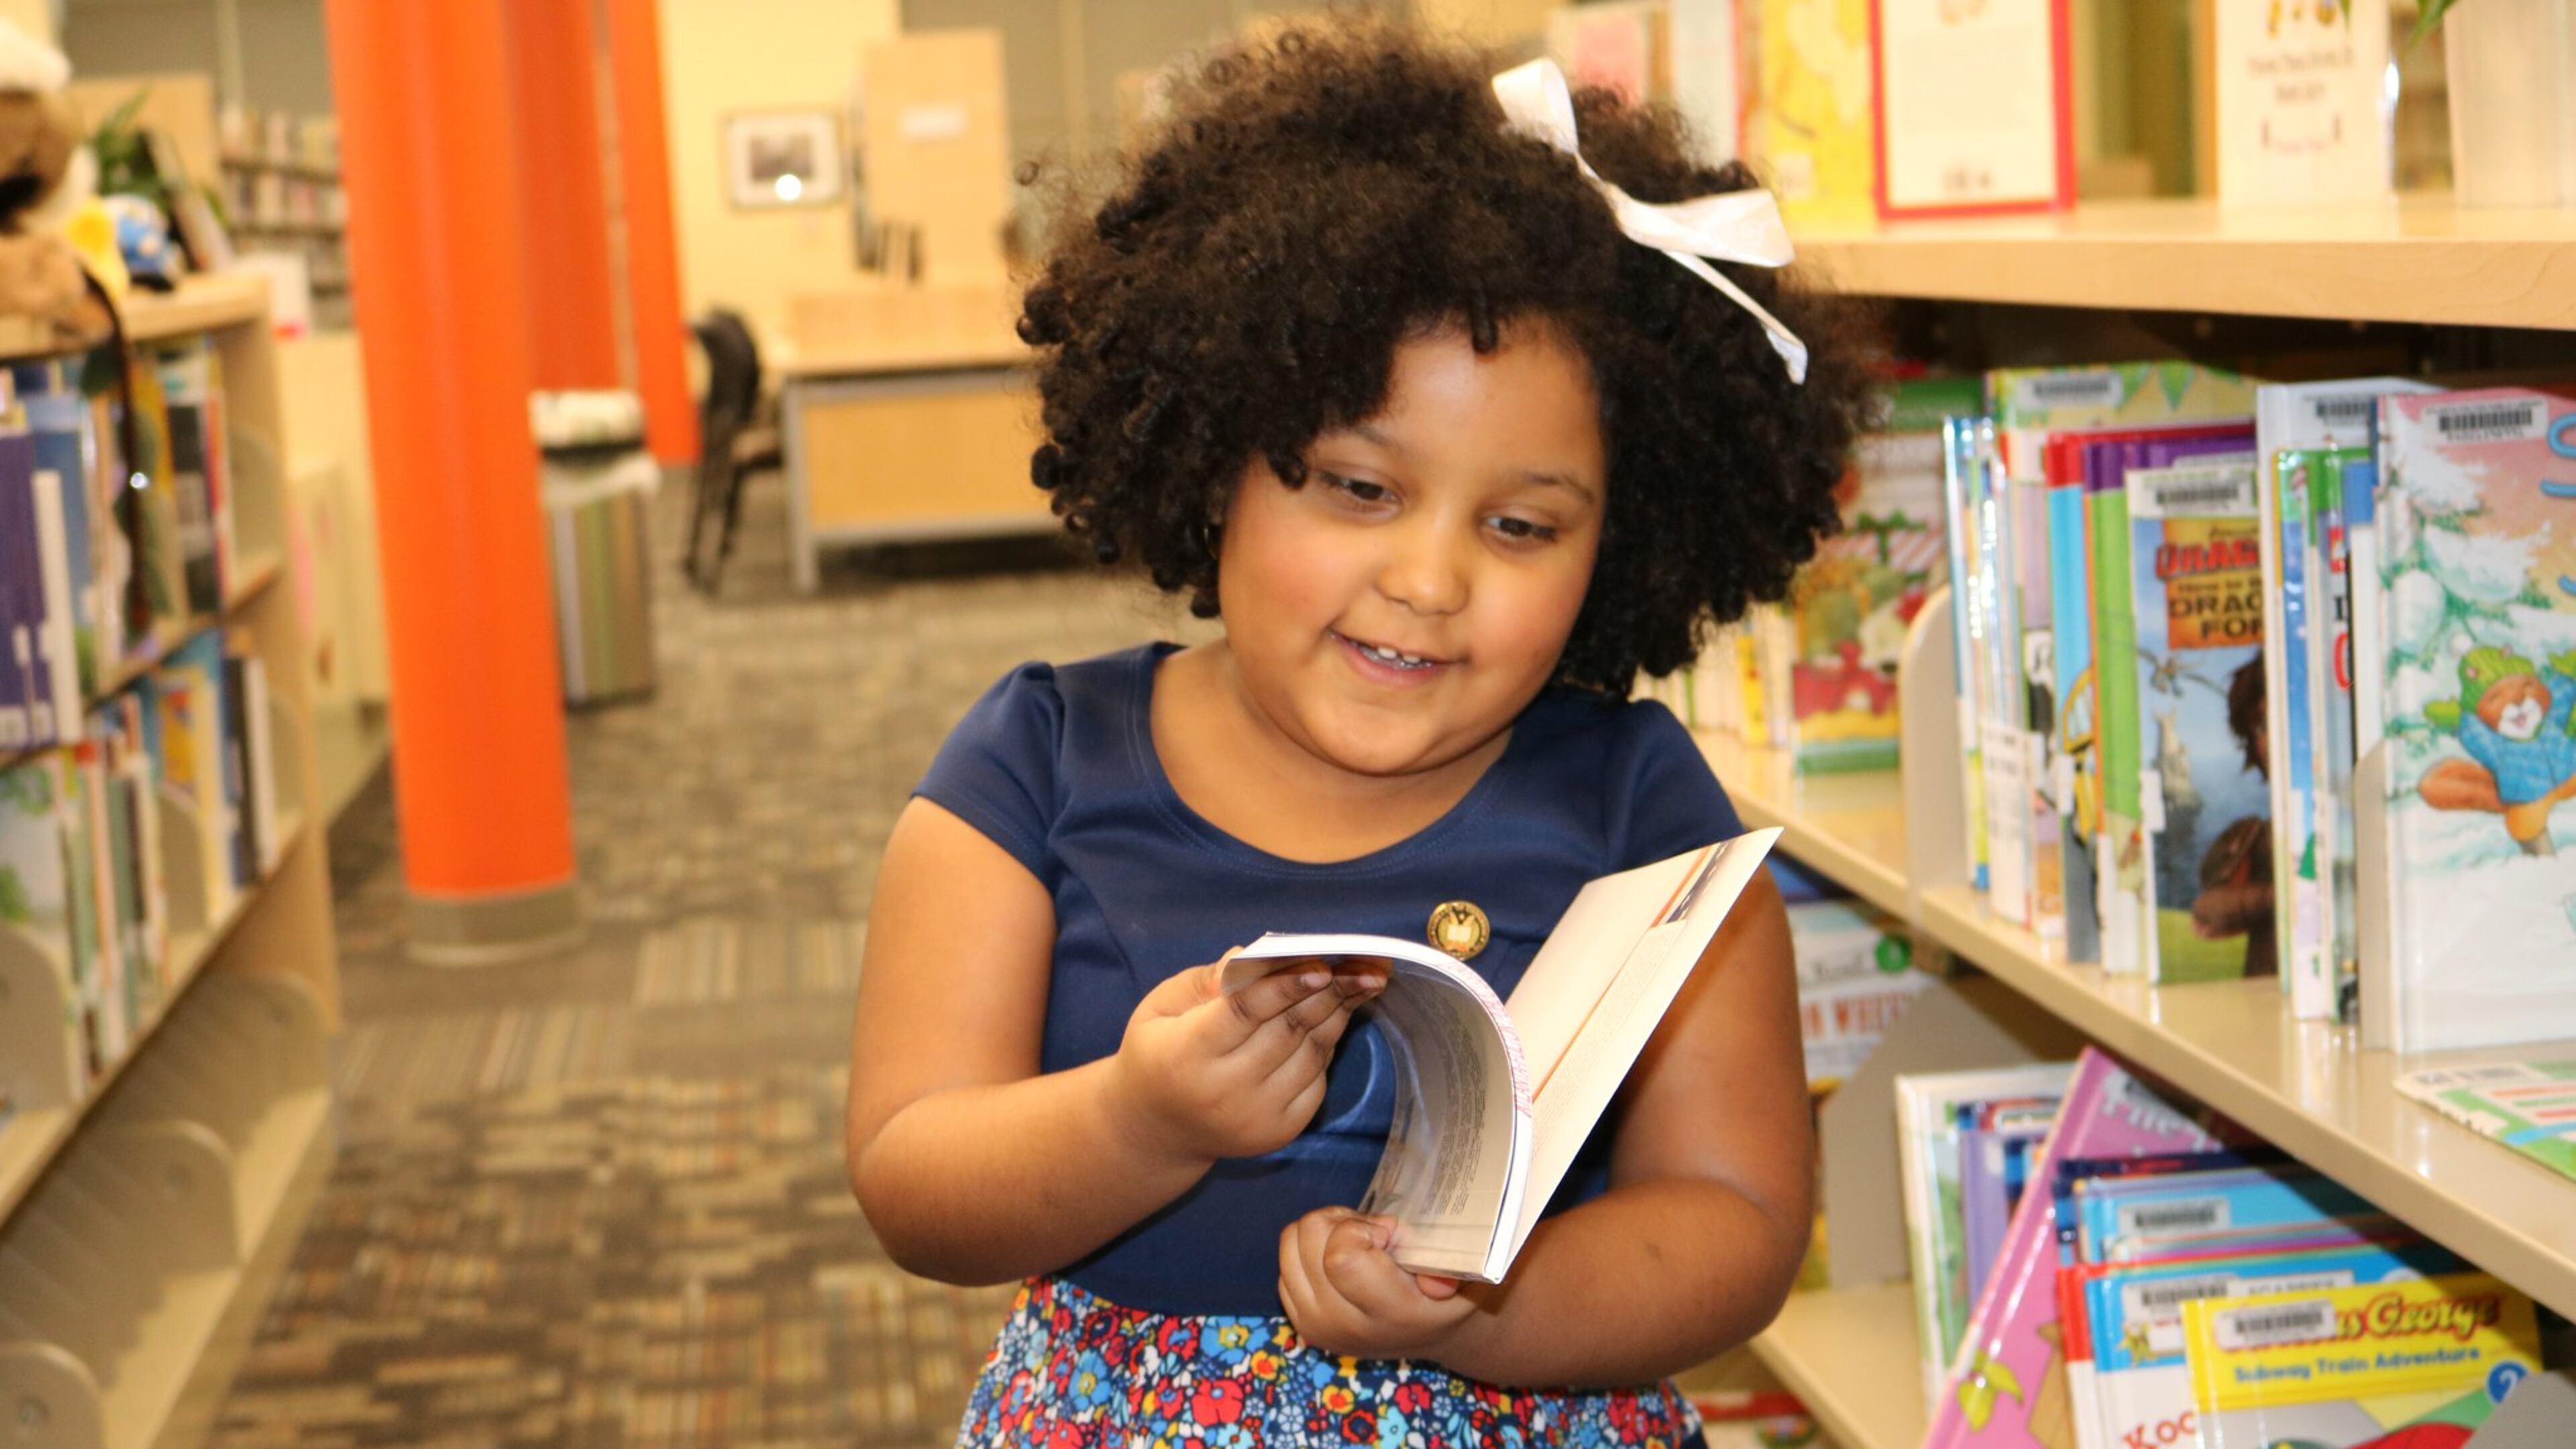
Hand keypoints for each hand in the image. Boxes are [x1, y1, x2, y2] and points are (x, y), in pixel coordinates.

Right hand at [1107, 955, 1384, 1165]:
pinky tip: (1337, 1016)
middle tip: (1363, 965)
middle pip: (1287, 1033)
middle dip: (1329, 993)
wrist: (1159, 1129)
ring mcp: (1255, 1117)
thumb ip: (1203, 982)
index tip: (1322, 965)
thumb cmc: (1158, 1052)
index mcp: (1187, 1055)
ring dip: (1338, 1014)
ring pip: (1310, 1055)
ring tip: (1361, 982)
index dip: (1285, 987)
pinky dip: (1328, 1045)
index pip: (1245, 1014)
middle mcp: (1224, 1092)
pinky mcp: (1279, 1132)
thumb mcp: (1160, 1008)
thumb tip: (1251, 957)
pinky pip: (1316, 1081)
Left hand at [1279, 1207, 1479, 1360]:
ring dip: (1324, 1229)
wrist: (1428, 1334)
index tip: (1390, 1235)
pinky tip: (1341, 1258)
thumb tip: (1433, 1283)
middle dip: (1344, 1221)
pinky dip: (1309, 1246)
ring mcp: (1316, 1324)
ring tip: (1357, 1241)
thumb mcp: (1465, 1278)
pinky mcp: (1298, 1319)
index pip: (1341, 1257)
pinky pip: (1284, 1256)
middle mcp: (1345, 1324)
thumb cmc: (1449, 1296)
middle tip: (1374, 1234)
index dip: (1362, 1228)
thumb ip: (1450, 1270)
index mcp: (1389, 1314)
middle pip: (1310, 1236)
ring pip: (1291, 1239)